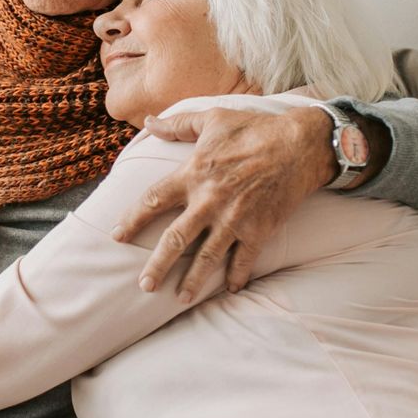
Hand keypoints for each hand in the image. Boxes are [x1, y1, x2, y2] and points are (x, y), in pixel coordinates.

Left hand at [112, 106, 339, 299]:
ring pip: (207, 256)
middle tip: (144, 285)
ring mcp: (235, 219)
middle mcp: (209, 201)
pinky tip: (230, 289)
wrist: (300, 145)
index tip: (117, 235)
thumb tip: (148, 122)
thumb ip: (177, 124)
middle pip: (175, 239)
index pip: (153, 200)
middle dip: (157, 265)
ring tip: (180, 298)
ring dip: (193, 280)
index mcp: (193, 174)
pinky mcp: (259, 229)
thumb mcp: (212, 119)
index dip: (132, 219)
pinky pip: (244, 259)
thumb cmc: (254, 128)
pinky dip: (237, 276)